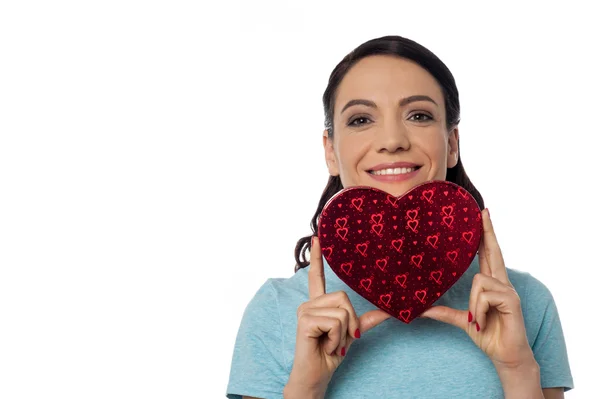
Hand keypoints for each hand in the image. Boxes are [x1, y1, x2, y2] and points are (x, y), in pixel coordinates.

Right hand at [285, 236, 390, 397]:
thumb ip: (365, 319)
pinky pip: (336, 322)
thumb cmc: (329, 355)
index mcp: (319, 303)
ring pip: (342, 311)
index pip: (317, 276)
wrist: (317, 376)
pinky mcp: (305, 320)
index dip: (317, 257)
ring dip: (344, 334)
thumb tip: (388, 311)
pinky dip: (338, 339)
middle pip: (344, 297)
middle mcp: (309, 303)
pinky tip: (326, 346)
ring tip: (331, 344)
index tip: (317, 237)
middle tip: (340, 339)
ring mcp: (305, 310)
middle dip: (351, 322)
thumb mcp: (351, 334)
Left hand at [421, 209, 534, 371]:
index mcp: (491, 284)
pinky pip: (484, 295)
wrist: (505, 356)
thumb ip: (444, 312)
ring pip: (478, 281)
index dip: (486, 235)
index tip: (482, 216)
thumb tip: (422, 309)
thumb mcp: (462, 320)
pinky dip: (478, 310)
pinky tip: (483, 321)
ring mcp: (508, 290)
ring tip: (477, 319)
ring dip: (473, 304)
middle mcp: (501, 283)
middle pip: (494, 251)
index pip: (488, 254)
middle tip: (483, 211)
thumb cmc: (488, 335)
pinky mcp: (511, 300)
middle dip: (488, 231)